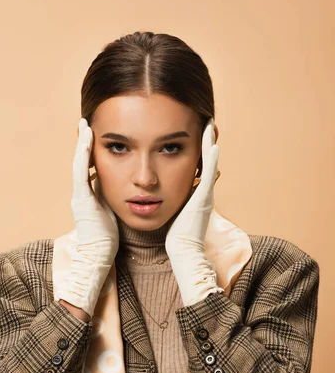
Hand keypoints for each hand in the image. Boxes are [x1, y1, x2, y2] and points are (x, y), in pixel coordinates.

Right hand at [58, 118, 118, 317]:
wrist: (98, 256)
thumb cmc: (107, 238)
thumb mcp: (110, 213)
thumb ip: (112, 200)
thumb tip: (122, 186)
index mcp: (89, 196)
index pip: (90, 167)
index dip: (92, 151)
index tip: (97, 134)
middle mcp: (81, 193)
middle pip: (82, 162)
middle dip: (84, 142)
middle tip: (87, 122)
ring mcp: (79, 195)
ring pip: (79, 163)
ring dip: (81, 143)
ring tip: (85, 124)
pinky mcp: (80, 199)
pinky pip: (80, 172)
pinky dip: (82, 156)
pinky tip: (86, 141)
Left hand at [165, 118, 223, 305]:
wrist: (184, 250)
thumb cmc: (177, 236)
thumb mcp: (175, 215)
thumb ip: (172, 204)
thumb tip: (162, 198)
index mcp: (194, 194)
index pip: (195, 167)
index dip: (196, 151)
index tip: (193, 135)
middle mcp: (203, 191)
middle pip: (206, 160)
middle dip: (206, 141)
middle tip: (206, 122)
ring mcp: (205, 193)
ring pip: (209, 162)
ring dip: (210, 142)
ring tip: (210, 125)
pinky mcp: (204, 196)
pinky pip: (208, 171)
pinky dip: (211, 156)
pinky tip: (211, 142)